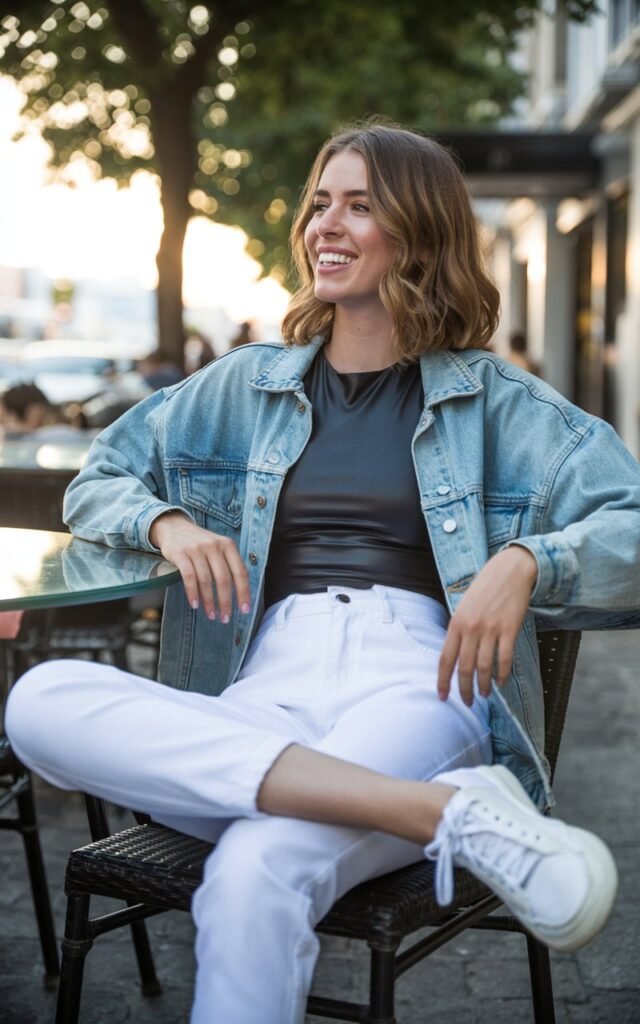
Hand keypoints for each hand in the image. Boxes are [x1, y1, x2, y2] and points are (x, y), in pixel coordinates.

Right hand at [150, 512, 250, 621]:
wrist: (174, 527)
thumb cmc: (201, 544)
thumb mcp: (218, 548)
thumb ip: (229, 565)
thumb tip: (240, 596)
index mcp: (228, 545)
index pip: (240, 572)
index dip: (244, 593)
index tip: (244, 610)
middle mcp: (214, 546)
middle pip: (223, 579)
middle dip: (225, 602)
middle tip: (225, 618)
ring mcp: (197, 549)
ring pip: (206, 580)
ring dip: (209, 601)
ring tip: (211, 614)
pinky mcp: (180, 553)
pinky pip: (189, 577)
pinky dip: (192, 593)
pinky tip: (195, 604)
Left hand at [437, 546, 537, 705]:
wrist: (509, 571)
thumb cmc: (485, 589)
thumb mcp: (464, 607)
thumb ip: (459, 630)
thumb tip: (456, 656)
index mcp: (456, 623)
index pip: (446, 659)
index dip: (443, 681)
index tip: (443, 697)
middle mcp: (471, 628)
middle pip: (465, 668)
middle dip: (464, 689)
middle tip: (467, 703)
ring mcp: (490, 629)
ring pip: (484, 667)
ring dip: (484, 685)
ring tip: (484, 694)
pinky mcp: (509, 629)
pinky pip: (504, 659)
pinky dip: (502, 674)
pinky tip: (501, 682)